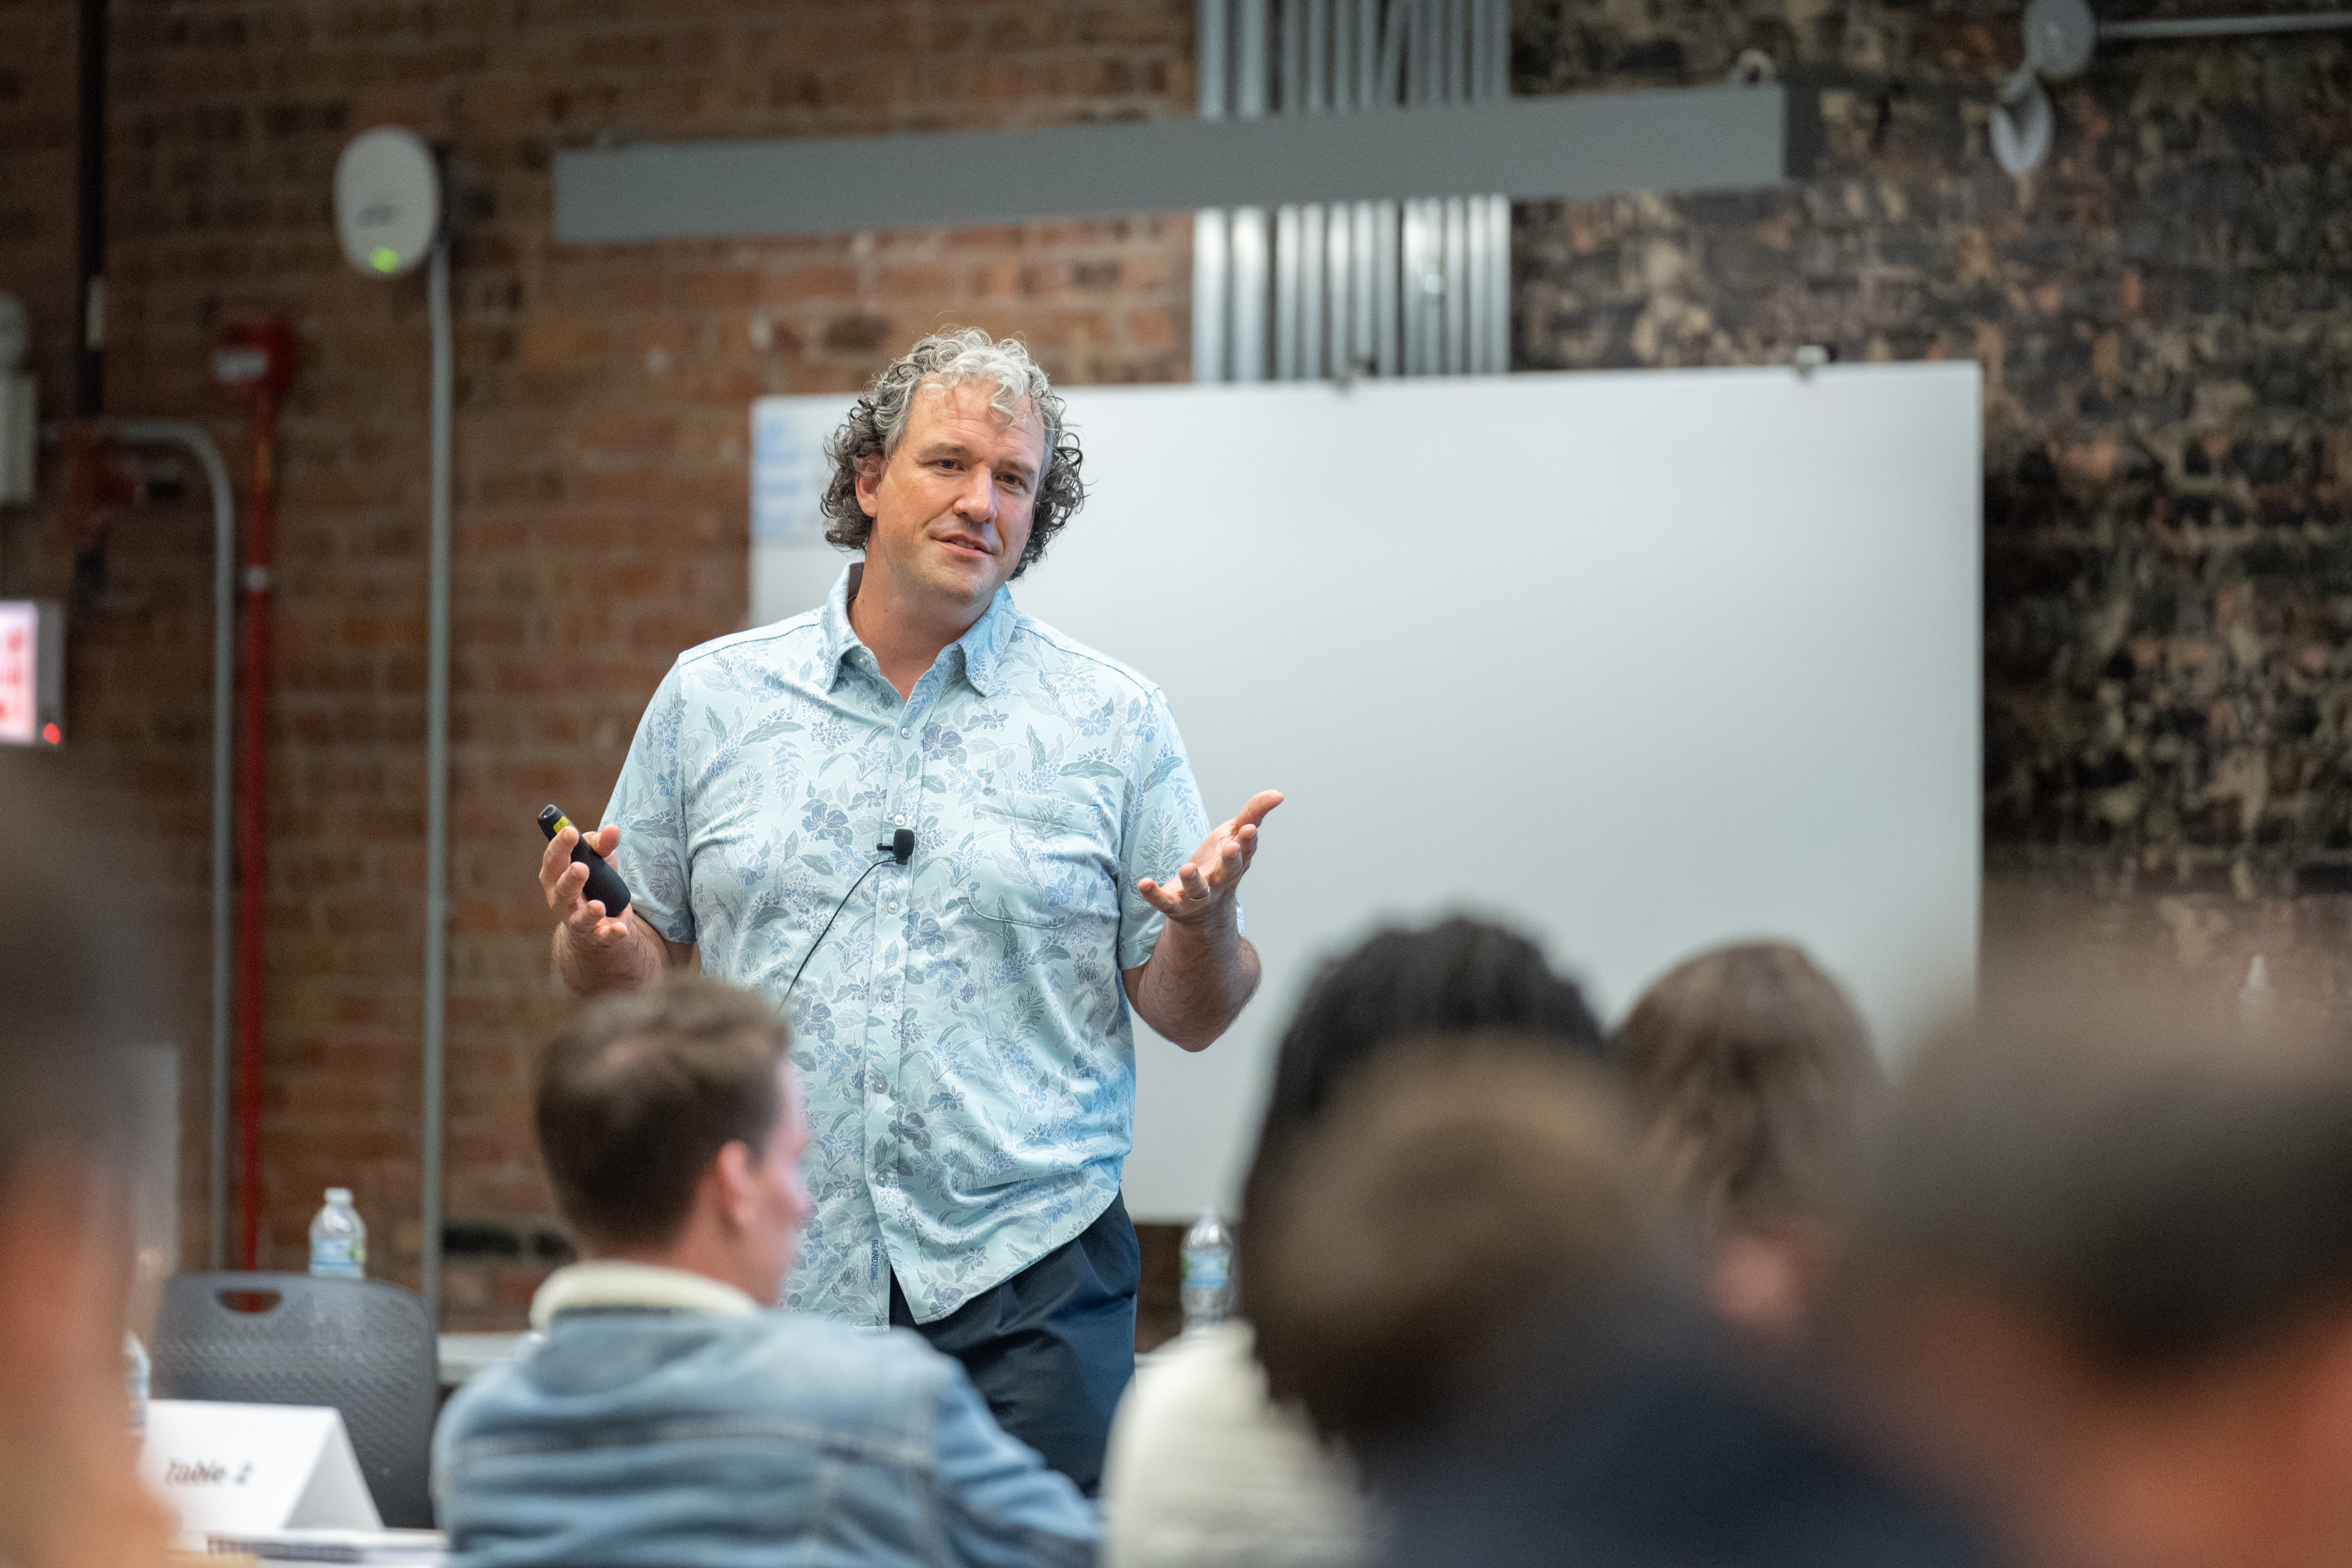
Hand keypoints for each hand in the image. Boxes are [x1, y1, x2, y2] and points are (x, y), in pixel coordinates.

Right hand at [540, 821, 633, 949]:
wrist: (599, 917)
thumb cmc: (593, 880)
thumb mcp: (597, 858)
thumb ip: (602, 844)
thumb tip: (613, 830)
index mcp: (555, 876)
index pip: (553, 860)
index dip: (559, 846)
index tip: (570, 831)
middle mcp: (561, 900)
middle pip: (562, 891)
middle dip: (570, 879)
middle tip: (581, 868)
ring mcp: (577, 920)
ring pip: (579, 919)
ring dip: (588, 913)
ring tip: (598, 905)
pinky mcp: (595, 936)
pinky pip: (602, 937)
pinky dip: (611, 933)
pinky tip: (620, 929)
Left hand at [1137, 789, 1282, 925]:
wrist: (1205, 910)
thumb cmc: (1221, 864)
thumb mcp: (1234, 835)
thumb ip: (1253, 813)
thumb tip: (1277, 794)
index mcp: (1236, 862)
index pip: (1246, 851)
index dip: (1248, 841)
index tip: (1249, 828)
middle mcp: (1221, 880)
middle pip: (1228, 872)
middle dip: (1231, 860)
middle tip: (1231, 847)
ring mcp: (1199, 896)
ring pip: (1198, 890)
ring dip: (1193, 880)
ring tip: (1187, 868)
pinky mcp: (1176, 905)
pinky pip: (1165, 902)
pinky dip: (1154, 895)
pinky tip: (1144, 884)